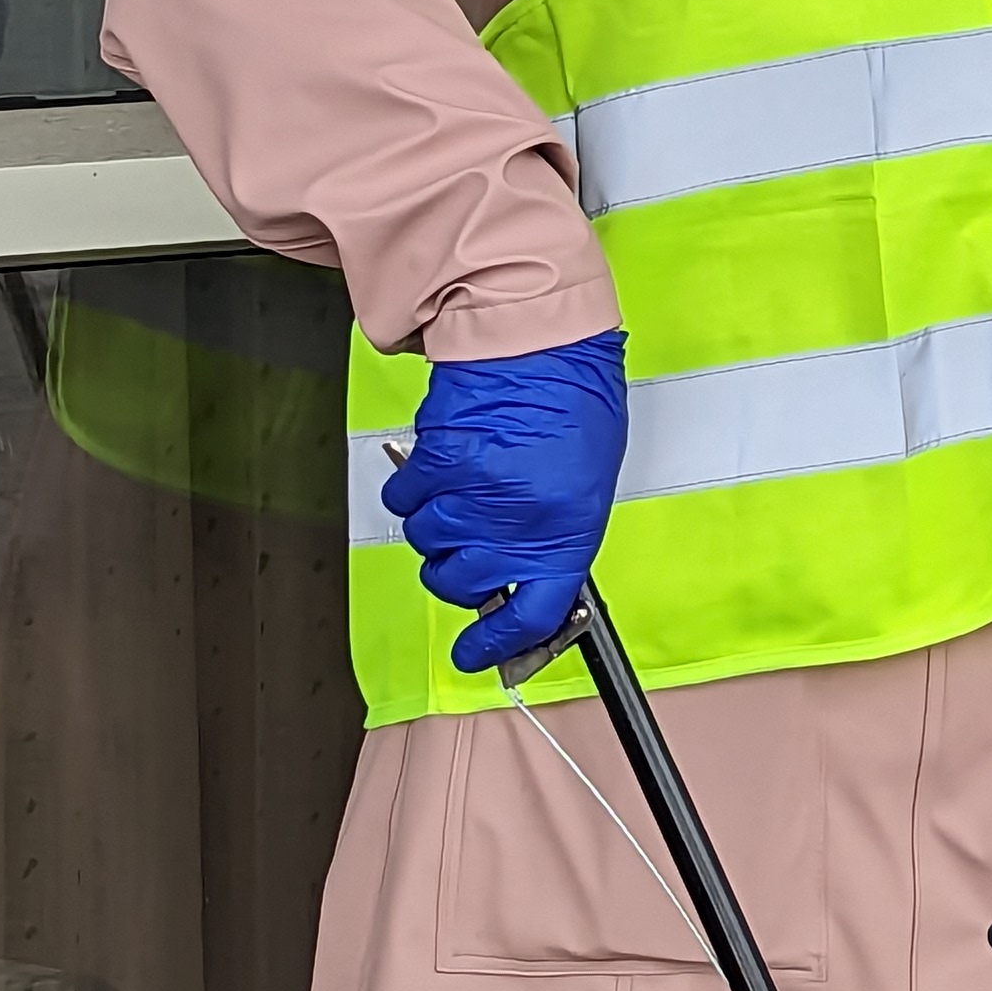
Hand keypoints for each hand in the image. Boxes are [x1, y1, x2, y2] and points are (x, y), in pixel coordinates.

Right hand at [378, 332, 629, 675]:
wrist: (543, 335)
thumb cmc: (574, 400)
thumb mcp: (586, 482)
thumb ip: (553, 533)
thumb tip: (521, 574)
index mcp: (566, 532)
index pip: (531, 614)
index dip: (498, 644)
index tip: (476, 655)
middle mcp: (515, 523)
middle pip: (458, 582)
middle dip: (455, 569)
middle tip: (466, 536)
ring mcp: (471, 494)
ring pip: (426, 540)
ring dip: (434, 521)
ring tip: (463, 481)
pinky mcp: (435, 462)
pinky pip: (405, 498)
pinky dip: (414, 485)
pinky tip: (440, 460)